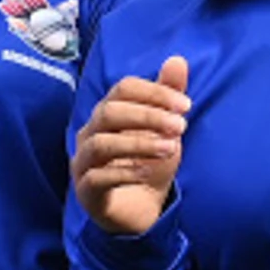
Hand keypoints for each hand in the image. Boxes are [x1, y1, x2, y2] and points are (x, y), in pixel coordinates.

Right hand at [74, 56, 191, 236]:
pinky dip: (126, 172)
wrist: (138, 209)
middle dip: (149, 116)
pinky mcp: (86, 191)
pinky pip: (99, 178)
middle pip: (110, 112)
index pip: (123, 88)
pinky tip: (150, 172)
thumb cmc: (147, 163)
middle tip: (181, 126)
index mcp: (107, 113)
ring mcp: (84, 162)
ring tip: (171, 148)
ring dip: (140, 144)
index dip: (155, 92)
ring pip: (102, 144)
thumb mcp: (164, 129)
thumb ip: (167, 96)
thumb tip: (178, 60)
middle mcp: (89, 133)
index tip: (186, 105)